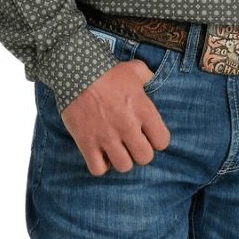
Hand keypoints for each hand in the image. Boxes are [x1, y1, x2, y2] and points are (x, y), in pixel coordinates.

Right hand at [60, 60, 171, 175]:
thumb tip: (151, 77)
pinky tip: (100, 153)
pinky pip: (98, 169)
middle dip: (140, 151)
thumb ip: (147, 75)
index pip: (162, 141)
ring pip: (124, 166)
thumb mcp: (133, 69)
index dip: (156, 139)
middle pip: (145, 157)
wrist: (76, 73)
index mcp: (143, 110)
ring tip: (116, 148)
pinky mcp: (87, 143)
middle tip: (132, 143)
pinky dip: (100, 165)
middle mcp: (128, 126)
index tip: (148, 134)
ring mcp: (107, 136)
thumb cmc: (107, 71)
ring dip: (121, 159)